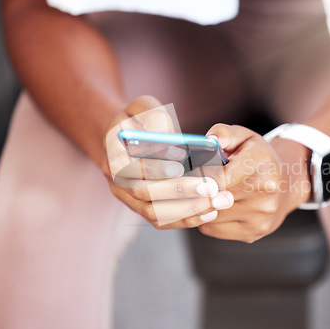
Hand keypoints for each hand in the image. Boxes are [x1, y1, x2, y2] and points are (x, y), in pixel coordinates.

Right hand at [102, 96, 233, 229]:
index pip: (129, 170)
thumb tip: (168, 137)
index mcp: (113, 156)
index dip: (154, 169)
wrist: (125, 139)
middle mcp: (118, 183)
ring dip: (187, 211)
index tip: (180, 165)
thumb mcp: (142, 107)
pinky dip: (187, 218)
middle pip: (145, 197)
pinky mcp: (145, 208)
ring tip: (216, 203)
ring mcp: (130, 200)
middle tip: (210, 188)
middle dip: (180, 193)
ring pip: (155, 214)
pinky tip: (210, 211)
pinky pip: (164, 221)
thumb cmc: (138, 120)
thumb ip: (153, 117)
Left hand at [197, 124, 311, 242]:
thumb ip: (224, 133)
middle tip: (187, 183)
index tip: (190, 173)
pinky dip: (206, 218)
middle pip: (214, 198)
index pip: (221, 177)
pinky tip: (213, 206)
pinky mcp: (252, 233)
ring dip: (199, 205)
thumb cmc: (259, 159)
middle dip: (196, 191)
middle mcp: (265, 194)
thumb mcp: (245, 137)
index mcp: (262, 165)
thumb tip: (209, 139)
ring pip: (210, 215)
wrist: (286, 185)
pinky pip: (212, 229)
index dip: (201, 176)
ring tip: (201, 193)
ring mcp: (260, 217)